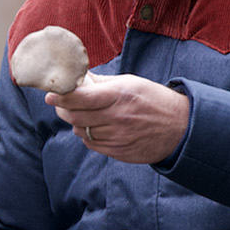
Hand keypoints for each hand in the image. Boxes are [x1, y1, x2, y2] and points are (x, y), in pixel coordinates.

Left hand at [47, 75, 188, 163]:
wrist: (179, 128)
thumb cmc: (153, 100)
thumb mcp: (130, 83)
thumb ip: (102, 83)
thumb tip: (77, 78)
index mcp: (119, 96)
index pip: (80, 97)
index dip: (61, 96)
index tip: (50, 94)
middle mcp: (116, 118)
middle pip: (75, 117)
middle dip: (63, 109)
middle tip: (60, 103)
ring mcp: (117, 137)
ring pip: (80, 131)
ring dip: (75, 122)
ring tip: (83, 114)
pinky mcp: (118, 152)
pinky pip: (91, 144)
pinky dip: (86, 135)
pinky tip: (95, 127)